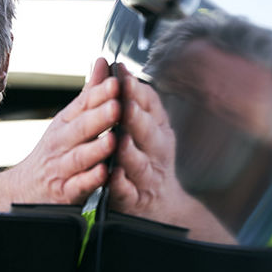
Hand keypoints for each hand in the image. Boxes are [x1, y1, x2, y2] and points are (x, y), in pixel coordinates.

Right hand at [7, 57, 120, 204]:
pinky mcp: (65, 192)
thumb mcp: (68, 119)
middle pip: (81, 128)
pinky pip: (78, 185)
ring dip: (97, 148)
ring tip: (113, 140)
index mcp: (65, 122)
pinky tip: (103, 174)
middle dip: (99, 117)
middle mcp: (62, 142)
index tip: (116, 81)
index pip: (83, 105)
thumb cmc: (54, 151)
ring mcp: (62, 168)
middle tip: (117, 105)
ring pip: (80, 156)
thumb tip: (104, 62)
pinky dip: (90, 180)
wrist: (25, 189)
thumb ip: (90, 94)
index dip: (100, 94)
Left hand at [109, 64, 235, 243]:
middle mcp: (157, 152)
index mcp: (158, 130)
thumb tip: (111, 64)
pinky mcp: (134, 200)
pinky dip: (121, 184)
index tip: (123, 76)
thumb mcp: (142, 126)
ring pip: (140, 163)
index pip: (150, 107)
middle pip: (148, 133)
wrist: (159, 208)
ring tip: (119, 139)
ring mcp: (147, 177)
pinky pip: (128, 191)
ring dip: (130, 150)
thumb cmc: (147, 159)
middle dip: (136, 117)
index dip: (136, 92)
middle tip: (123, 103)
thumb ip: (127, 97)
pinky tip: (112, 175)